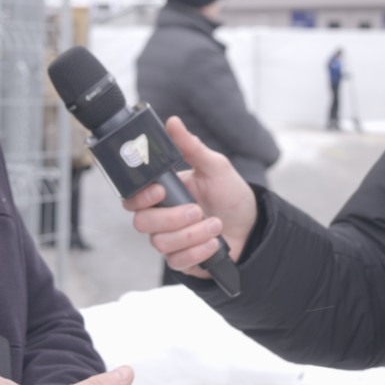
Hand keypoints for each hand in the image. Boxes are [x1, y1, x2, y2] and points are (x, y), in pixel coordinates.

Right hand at [122, 116, 257, 278]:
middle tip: (197, 209)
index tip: (161, 190)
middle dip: (172, 218)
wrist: (251, 226)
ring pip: (160, 244)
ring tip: (215, 224)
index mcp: (163, 193)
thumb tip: (173, 122)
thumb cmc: (230, 194)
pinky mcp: (182, 260)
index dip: (139, 197)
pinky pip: (176, 261)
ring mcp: (170, 240)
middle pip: (142, 223)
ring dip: (192, 235)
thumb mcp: (215, 167)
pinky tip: (214, 243)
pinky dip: (198, 252)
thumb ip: (191, 147)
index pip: (132, 198)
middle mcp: (161, 218)